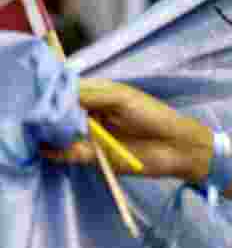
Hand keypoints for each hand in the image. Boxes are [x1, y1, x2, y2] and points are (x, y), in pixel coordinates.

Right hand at [41, 78, 211, 181]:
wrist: (175, 146)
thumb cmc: (152, 115)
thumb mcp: (121, 99)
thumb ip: (90, 96)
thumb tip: (59, 97)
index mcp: (98, 94)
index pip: (67, 91)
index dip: (54, 93)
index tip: (41, 97)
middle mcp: (90, 113)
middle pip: (60, 112)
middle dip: (49, 114)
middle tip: (40, 117)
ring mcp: (89, 135)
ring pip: (60, 133)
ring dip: (51, 133)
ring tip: (46, 131)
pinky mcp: (92, 156)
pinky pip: (67, 153)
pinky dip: (57, 151)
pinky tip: (51, 148)